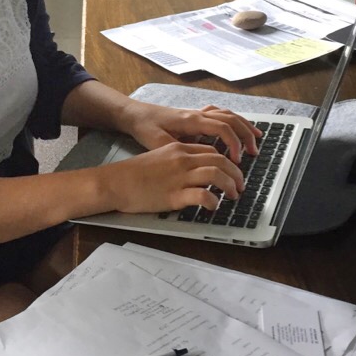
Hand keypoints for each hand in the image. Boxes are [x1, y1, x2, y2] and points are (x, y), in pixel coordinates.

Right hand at [103, 140, 245, 215]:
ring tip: (233, 195)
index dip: (227, 161)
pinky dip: (213, 201)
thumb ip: (178, 161)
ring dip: (230, 185)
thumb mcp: (159, 158)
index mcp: (178, 148)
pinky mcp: (174, 195)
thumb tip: (195, 172)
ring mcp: (179, 177)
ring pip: (216, 174)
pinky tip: (213, 206)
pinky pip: (203, 195)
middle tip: (240, 185)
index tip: (232, 172)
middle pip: (220, 160)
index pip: (212, 151)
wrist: (114, 182)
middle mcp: (182, 159)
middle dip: (236, 173)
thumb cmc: (133, 174)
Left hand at [119, 101, 261, 163]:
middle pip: (231, 119)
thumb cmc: (144, 127)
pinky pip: (221, 113)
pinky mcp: (195, 115)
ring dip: (244, 126)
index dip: (233, 144)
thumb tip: (193, 162)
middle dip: (246, 135)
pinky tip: (238, 128)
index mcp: (191, 121)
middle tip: (253, 152)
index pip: (222, 129)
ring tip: (256, 139)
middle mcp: (198, 114)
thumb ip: (176, 150)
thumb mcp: (156, 142)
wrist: (134, 113)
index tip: (236, 161)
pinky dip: (234, 120)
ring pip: (229, 114)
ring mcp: (197, 113)